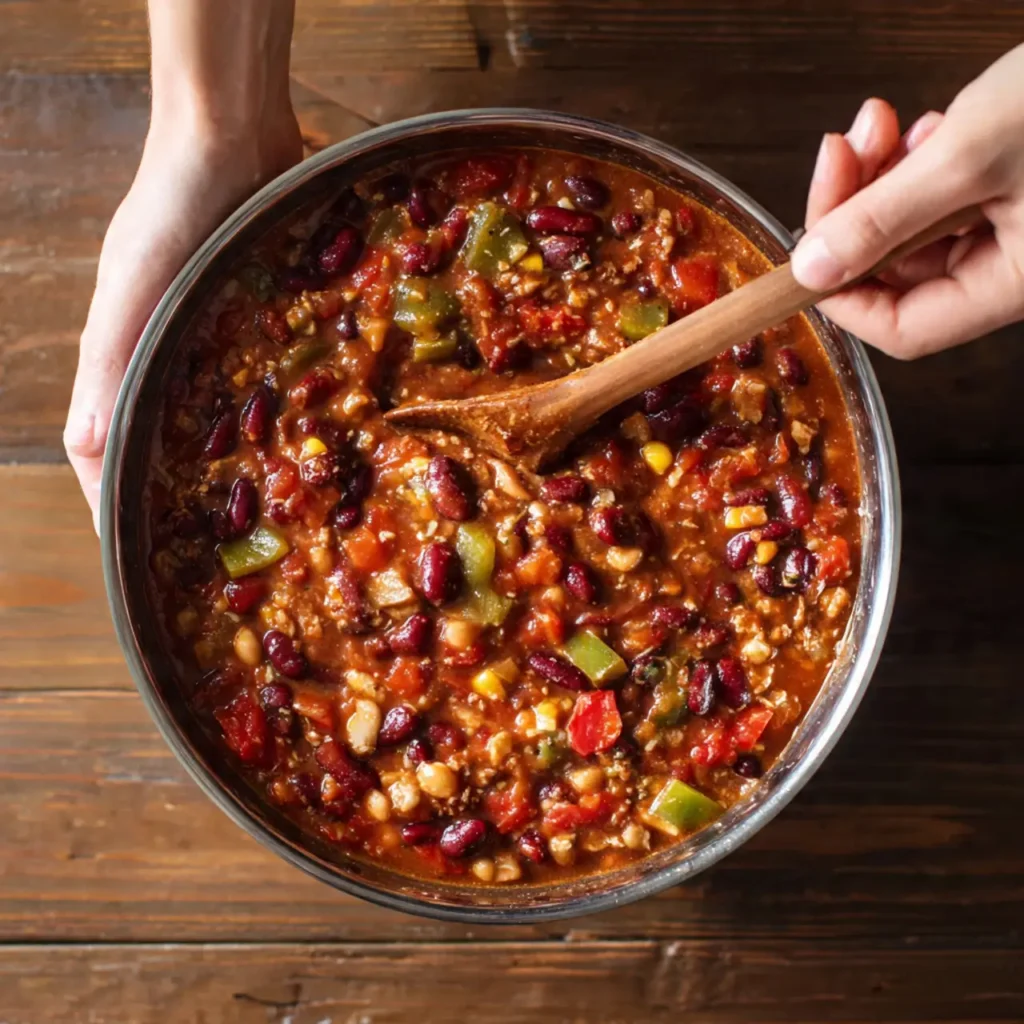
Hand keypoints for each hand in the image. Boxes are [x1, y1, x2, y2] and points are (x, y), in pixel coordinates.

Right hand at [64, 0, 299, 530]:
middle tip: (219, 552)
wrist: (233, 131)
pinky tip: (313, 444)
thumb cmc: (173, 206)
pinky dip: (277, 413)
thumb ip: (108, 360)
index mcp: (121, 356)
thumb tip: (80, 449)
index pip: (102, 447)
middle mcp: (162, 354)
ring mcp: (208, 337)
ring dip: (234, 463)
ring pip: (214, 418)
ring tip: (273, 515)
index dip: (115, 503)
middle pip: (161, 440)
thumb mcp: (135, 285)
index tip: (141, 557)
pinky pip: (262, 379)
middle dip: (181, 496)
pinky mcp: (253, 317)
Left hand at [791, 44, 1023, 358]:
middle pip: (899, 271)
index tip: (805, 250)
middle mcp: (1014, 268)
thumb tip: (812, 269)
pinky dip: (918, 163)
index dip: (843, 296)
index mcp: (1015, 285)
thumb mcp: (970, 154)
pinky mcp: (1013, 192)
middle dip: (857, 210)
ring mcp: (1015, 230)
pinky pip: (943, 196)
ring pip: (914, 228)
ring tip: (883, 122)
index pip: (904, 329)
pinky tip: (927, 124)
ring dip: (882, 177)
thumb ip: (882, 218)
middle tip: (843, 146)